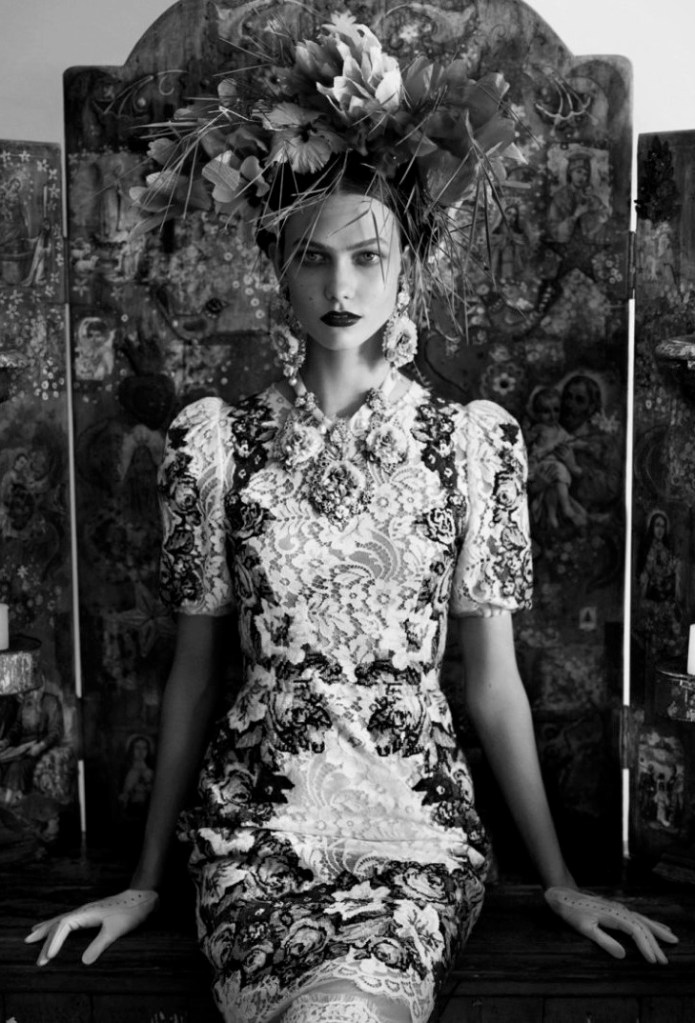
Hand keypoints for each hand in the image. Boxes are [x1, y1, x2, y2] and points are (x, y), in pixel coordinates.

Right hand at [25, 888, 157, 965]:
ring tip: (33, 934)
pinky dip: (59, 925)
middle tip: (28, 946)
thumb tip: (84, 962)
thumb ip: (100, 944)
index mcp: (86, 913)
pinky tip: (59, 928)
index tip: (47, 958)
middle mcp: (84, 911)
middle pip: (58, 923)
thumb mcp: (116, 929)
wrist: (144, 896)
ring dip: (48, 928)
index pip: (63, 927)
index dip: (54, 942)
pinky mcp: (93, 913)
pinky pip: (70, 920)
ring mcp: (88, 911)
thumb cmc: (130, 911)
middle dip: (44, 936)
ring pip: (62, 920)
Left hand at [544, 886, 677, 963]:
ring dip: (656, 931)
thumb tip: (623, 955)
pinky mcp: (616, 909)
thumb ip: (604, 941)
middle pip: (643, 926)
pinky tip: (655, 926)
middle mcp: (620, 910)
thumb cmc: (572, 912)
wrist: (563, 895)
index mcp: (614, 915)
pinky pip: (637, 916)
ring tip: (672, 939)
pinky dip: (649, 923)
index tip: (654, 961)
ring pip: (643, 920)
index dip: (646, 947)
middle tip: (665, 961)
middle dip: (656, 943)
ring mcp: (619, 908)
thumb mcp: (585, 928)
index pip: (636, 932)